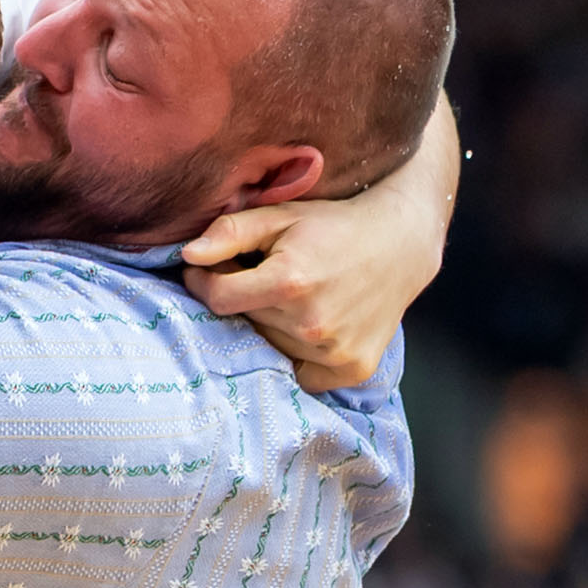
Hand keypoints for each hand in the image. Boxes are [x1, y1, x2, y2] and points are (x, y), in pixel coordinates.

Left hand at [180, 94, 461, 392]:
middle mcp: (312, 322)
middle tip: (267, 277)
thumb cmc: (332, 225)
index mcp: (290, 281)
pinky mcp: (350, 369)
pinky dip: (300, 354)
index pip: (218, 298)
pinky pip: (301, 373)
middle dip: (245, 300)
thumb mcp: (280, 214)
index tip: (207, 271)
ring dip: (273, 327)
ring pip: (272, 348)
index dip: (205, 282)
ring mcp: (333, 351)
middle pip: (246, 323)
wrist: (401, 244)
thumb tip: (187, 256)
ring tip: (298, 297)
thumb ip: (230, 232)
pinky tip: (316, 324)